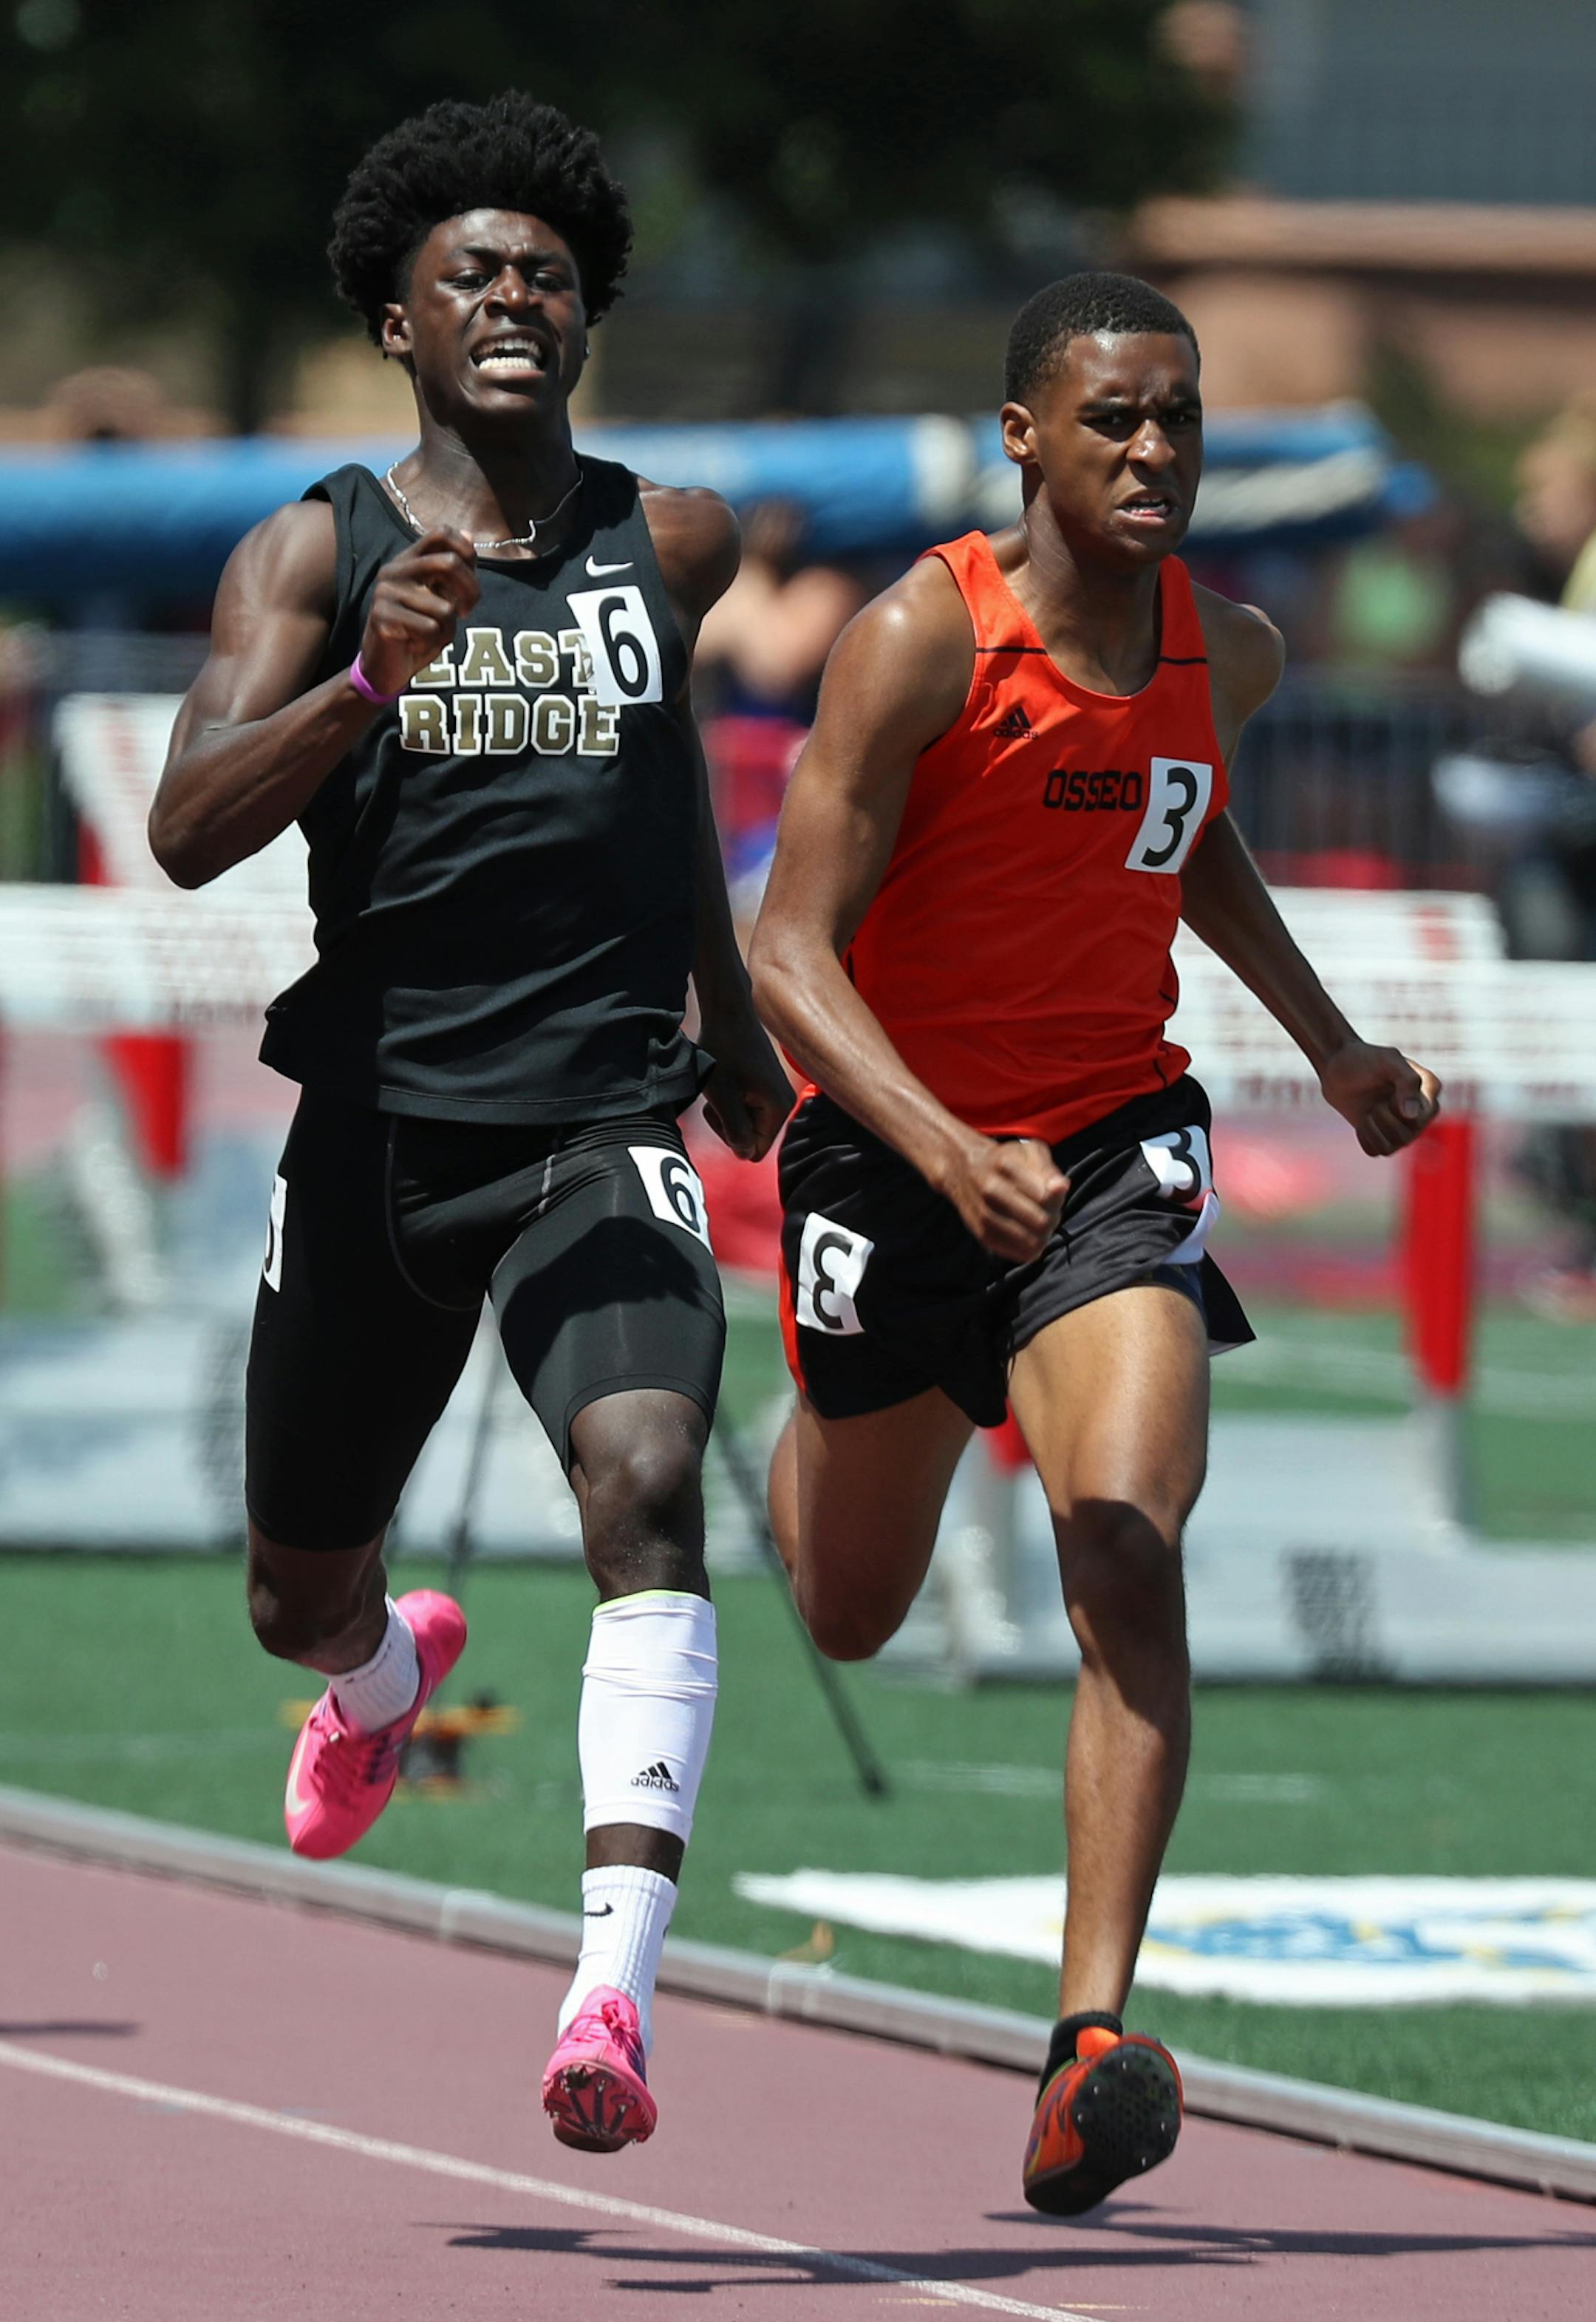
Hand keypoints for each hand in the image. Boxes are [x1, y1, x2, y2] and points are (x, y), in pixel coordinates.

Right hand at [357, 530, 478, 696]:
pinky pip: (430, 629)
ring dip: (448, 630)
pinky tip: (416, 643)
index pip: (441, 533)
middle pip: (449, 563)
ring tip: (431, 635)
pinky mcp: (382, 616)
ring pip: (445, 608)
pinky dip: (432, 643)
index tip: (470, 583)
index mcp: (408, 560)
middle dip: (470, 591)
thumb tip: (468, 534)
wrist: (383, 667)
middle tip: (466, 613)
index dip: (467, 552)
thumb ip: (452, 572)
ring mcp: (385, 592)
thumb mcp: (440, 599)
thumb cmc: (417, 631)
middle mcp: (394, 570)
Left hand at [700, 1009, 794, 1160]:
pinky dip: (734, 1098)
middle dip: (729, 1123)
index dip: (731, 1137)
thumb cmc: (722, 1052)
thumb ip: (734, 1130)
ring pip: (748, 1122)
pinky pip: (749, 1107)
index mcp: (778, 1109)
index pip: (753, 1150)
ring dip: (729, 1110)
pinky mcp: (769, 1085)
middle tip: (719, 1095)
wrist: (728, 1013)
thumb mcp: (721, 1095)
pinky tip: (729, 1078)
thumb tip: (745, 1154)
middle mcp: (785, 1104)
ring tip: (723, 1084)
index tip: (721, 1110)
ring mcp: (778, 1093)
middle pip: (752, 1138)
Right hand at [942, 1133, 1068, 1261]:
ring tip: (1039, 1224)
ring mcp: (984, 1215)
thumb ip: (1048, 1169)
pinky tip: (1030, 1236)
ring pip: (1031, 1241)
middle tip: (1050, 1212)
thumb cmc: (1006, 1161)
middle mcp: (991, 1190)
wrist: (964, 1171)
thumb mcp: (1029, 1152)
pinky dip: (1031, 1249)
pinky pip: (1018, 1254)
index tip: (1053, 1194)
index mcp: (1005, 1166)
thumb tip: (1062, 1187)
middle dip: (1053, 1219)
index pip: (1046, 1196)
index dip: (1057, 1199)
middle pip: (1041, 1221)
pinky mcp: (982, 1235)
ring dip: (1043, 1236)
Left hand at [1319, 1040, 1441, 1156]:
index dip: (1398, 1109)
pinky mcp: (1384, 1136)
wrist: (1338, 1068)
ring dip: (1372, 1129)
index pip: (1422, 1118)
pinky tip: (1362, 1121)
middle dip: (1383, 1119)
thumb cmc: (1365, 1059)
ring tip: (1369, 1110)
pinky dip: (1365, 1137)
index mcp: (1430, 1090)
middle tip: (1376, 1102)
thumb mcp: (1388, 1060)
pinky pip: (1377, 1151)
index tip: (1389, 1092)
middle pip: (1406, 1137)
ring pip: (1391, 1148)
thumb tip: (1412, 1116)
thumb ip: (1407, 1081)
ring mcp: (1403, 1126)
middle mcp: (1421, 1112)